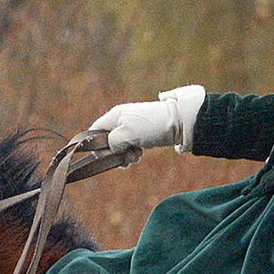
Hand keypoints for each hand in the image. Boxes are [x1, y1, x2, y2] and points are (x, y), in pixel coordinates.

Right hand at [88, 85, 205, 152]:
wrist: (179, 122)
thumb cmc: (151, 126)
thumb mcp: (126, 133)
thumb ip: (111, 142)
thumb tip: (110, 150)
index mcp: (114, 116)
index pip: (94, 131)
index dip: (95, 145)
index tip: (104, 156)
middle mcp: (121, 120)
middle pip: (107, 142)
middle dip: (114, 153)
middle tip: (124, 157)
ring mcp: (132, 127)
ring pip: (119, 147)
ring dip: (125, 155)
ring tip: (136, 155)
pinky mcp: (142, 135)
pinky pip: (130, 147)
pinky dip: (133, 153)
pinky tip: (141, 153)